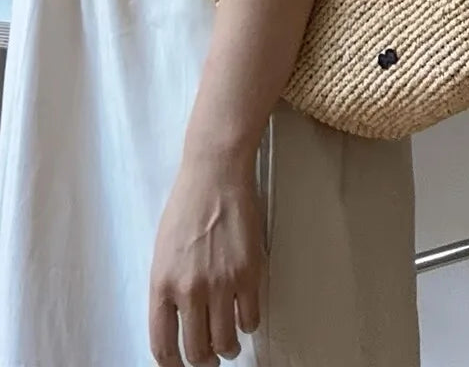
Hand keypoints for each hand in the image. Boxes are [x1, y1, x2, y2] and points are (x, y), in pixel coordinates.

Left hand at [149, 151, 264, 366]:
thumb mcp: (163, 251)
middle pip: (197, 351)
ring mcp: (221, 284)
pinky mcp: (249, 274)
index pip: (163, 346)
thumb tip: (178, 321)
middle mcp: (189, 290)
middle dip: (205, 360)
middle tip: (211, 355)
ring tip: (230, 341)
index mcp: (161, 285)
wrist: (215, 176)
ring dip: (229, 347)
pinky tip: (245, 311)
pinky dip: (249, 322)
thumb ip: (168, 287)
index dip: (173, 365)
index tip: (181, 365)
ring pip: (226, 342)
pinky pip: (251, 318)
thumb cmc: (187, 207)